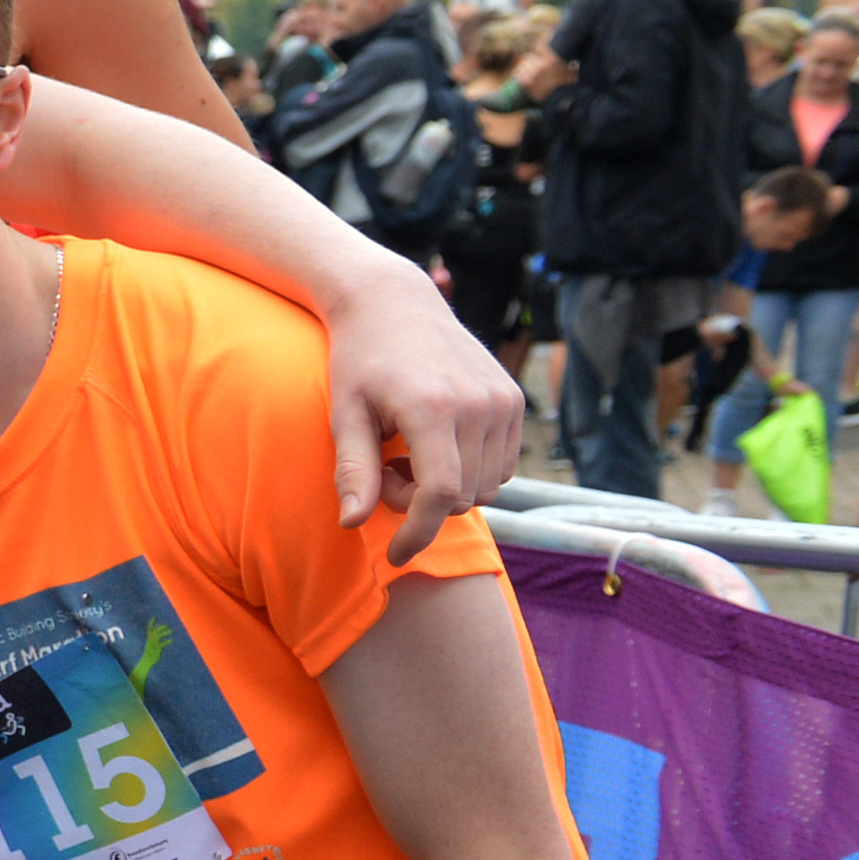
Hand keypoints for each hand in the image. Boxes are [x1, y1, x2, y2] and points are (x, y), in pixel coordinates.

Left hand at [322, 265, 525, 563]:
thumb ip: (353, 471)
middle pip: (463, 498)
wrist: (394, 304)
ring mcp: (504, 401)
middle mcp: (480, 405)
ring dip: (446, 489)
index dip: (418, 533)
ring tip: (406, 454)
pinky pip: (501, 466)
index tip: (395, 555)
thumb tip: (352, 524)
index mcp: (434, 409)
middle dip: (420, 504)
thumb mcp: (344, 414)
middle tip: (384, 470)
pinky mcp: (514, 400)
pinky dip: (469, 471)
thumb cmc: (359, 361)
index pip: (441, 495)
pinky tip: (433, 444)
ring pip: (486, 487)